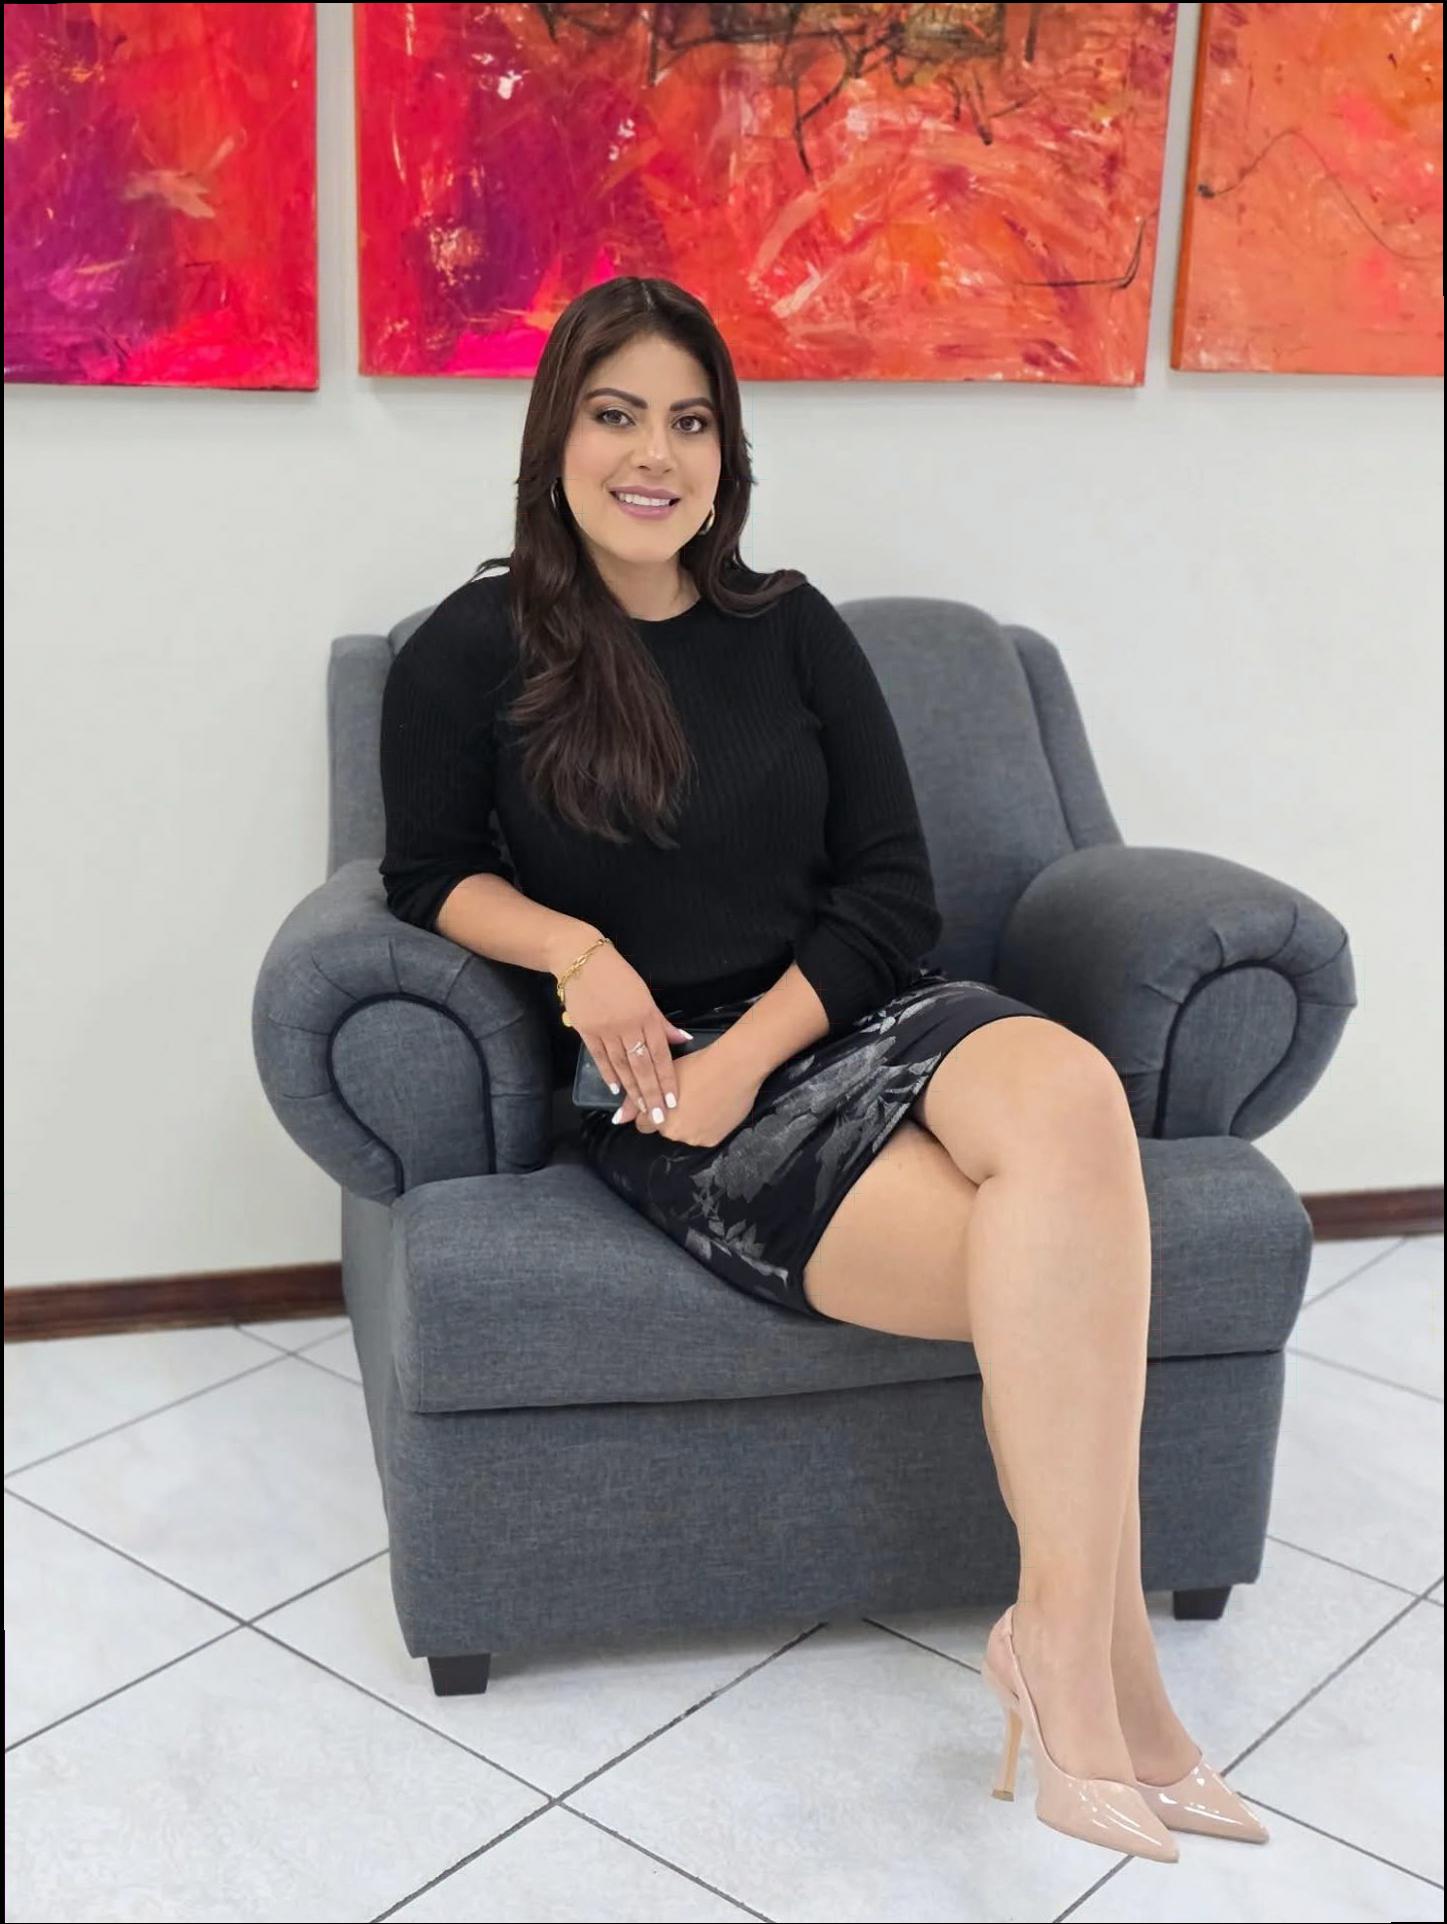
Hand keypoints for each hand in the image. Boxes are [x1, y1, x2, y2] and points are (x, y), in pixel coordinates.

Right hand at [564, 943, 691, 1119]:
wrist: (581, 960)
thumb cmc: (619, 976)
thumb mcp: (645, 995)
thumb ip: (662, 1022)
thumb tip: (682, 1039)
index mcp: (646, 1016)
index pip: (660, 1054)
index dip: (667, 1079)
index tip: (673, 1100)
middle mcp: (628, 1026)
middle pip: (642, 1066)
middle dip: (651, 1093)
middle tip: (658, 1117)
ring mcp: (606, 1030)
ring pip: (622, 1065)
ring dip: (632, 1090)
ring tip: (640, 1109)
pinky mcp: (587, 1031)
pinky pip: (600, 1058)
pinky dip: (608, 1074)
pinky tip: (616, 1090)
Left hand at [617, 1039, 763, 1147]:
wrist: (734, 1067)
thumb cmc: (698, 1064)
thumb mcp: (662, 1076)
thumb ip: (635, 1100)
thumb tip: (617, 1120)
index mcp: (656, 1116)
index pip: (644, 1124)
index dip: (653, 1110)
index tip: (665, 1100)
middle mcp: (672, 1132)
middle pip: (665, 1130)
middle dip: (672, 1118)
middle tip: (688, 1097)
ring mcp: (693, 1138)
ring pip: (685, 1134)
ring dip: (690, 1123)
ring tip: (703, 1101)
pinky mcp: (712, 1141)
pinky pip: (704, 1136)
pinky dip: (707, 1126)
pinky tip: (714, 1108)